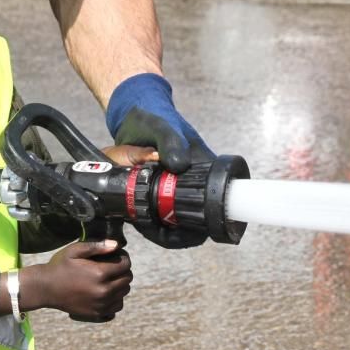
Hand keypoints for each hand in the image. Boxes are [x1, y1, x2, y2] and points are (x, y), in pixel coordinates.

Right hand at [27, 240, 132, 319]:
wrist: (46, 289)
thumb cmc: (60, 267)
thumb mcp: (75, 250)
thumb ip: (97, 246)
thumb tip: (116, 245)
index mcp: (100, 273)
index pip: (126, 265)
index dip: (124, 258)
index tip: (118, 256)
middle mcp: (104, 290)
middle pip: (127, 279)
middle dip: (123, 271)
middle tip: (114, 267)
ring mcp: (101, 304)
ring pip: (124, 293)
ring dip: (120, 285)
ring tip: (110, 279)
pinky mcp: (97, 313)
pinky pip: (117, 306)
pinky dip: (116, 299)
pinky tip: (107, 292)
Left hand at [105, 74, 214, 248]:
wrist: (132, 116)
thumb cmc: (150, 117)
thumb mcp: (159, 125)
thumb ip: (169, 141)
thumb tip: (179, 165)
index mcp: (203, 165)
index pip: (217, 200)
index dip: (206, 222)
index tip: (188, 231)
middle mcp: (196, 179)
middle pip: (199, 218)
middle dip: (182, 232)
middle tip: (159, 233)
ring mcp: (180, 186)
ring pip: (182, 220)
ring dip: (168, 231)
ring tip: (147, 228)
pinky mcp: (163, 191)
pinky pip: (165, 215)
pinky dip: (156, 223)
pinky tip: (142, 221)